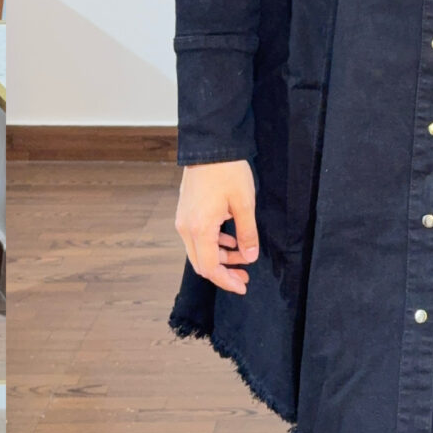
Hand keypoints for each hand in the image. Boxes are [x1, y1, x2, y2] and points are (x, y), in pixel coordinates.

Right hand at [175, 160, 258, 294]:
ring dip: (220, 257)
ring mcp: (183, 219)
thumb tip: (250, 257)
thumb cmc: (227, 172)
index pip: (210, 268)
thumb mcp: (244, 204)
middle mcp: (186, 228)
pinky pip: (197, 237)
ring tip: (242, 255)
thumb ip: (247, 234)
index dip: (226, 281)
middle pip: (201, 263)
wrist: (210, 146)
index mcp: (200, 229)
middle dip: (223, 273)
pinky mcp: (185, 212)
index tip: (243, 286)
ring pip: (199, 251)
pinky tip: (230, 238)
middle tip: (245, 276)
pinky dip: (213, 243)